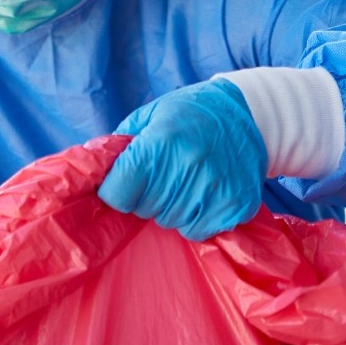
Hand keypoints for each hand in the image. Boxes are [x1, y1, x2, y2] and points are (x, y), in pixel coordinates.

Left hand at [99, 79, 267, 241]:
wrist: (250, 116)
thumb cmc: (192, 114)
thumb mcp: (150, 116)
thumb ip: (120, 146)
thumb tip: (94, 174)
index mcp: (160, 144)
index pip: (117, 194)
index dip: (117, 190)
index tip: (127, 181)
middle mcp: (187, 168)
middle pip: (144, 209)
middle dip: (146, 197)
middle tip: (164, 176)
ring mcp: (214, 190)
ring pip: (170, 222)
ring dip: (171, 208)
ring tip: (187, 183)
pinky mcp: (235, 206)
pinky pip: (198, 230)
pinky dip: (196, 218)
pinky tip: (204, 196)